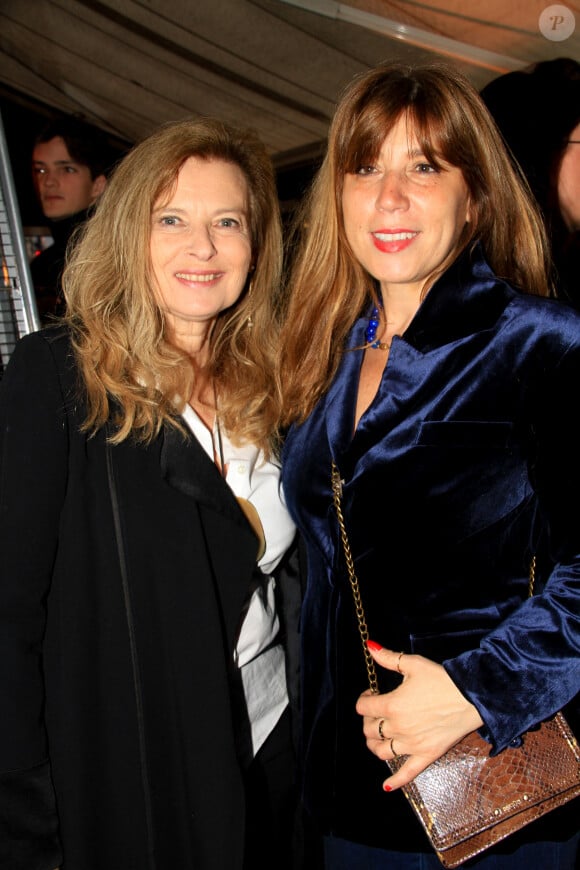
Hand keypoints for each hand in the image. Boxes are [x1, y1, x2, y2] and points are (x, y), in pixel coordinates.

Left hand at [355, 643, 483, 791]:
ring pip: (380, 752)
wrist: (471, 697)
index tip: (372, 693)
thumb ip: (389, 658)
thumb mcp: (414, 664)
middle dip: (368, 719)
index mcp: (392, 706)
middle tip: (377, 711)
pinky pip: (406, 773)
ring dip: (374, 744)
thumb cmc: (442, 679)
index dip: (363, 699)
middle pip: (368, 729)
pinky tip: (386, 785)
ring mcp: (411, 744)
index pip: (363, 707)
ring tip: (379, 735)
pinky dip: (395, 781)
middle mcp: (398, 728)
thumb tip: (370, 648)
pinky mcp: (426, 756)